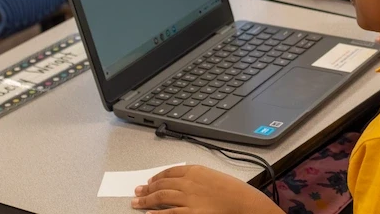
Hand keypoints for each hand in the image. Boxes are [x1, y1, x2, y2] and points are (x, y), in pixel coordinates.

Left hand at [132, 165, 281, 213]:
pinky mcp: (190, 213)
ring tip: (136, 202)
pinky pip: (169, 213)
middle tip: (138, 190)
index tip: (150, 180)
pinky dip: (156, 213)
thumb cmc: (233, 190)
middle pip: (162, 184)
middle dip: (147, 188)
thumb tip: (181, 182)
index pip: (169, 172)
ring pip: (161, 198)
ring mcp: (188, 199)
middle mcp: (188, 183)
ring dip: (146, 200)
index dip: (157, 177)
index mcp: (195, 171)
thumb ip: (196, 178)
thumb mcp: (213, 176)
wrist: (243, 202)